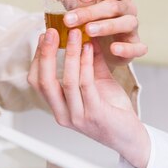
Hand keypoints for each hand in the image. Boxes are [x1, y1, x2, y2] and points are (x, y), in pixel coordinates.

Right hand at [27, 27, 150, 167]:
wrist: (130, 136)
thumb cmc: (113, 111)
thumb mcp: (97, 82)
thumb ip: (89, 62)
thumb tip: (84, 36)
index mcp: (58, 107)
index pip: (37, 81)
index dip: (37, 57)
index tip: (43, 36)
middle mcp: (63, 114)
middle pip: (44, 82)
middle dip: (45, 53)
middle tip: (51, 31)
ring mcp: (77, 116)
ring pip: (66, 81)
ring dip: (69, 54)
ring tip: (74, 34)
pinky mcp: (95, 114)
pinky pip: (86, 84)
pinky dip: (86, 63)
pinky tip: (89, 48)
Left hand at [36, 0, 147, 68]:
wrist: (103, 47)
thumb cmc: (91, 18)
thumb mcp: (77, 5)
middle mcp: (128, 8)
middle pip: (114, 6)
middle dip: (91, 11)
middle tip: (69, 19)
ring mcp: (133, 27)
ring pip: (126, 23)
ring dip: (107, 26)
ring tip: (88, 31)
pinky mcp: (135, 46)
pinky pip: (137, 46)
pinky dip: (127, 48)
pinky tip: (114, 49)